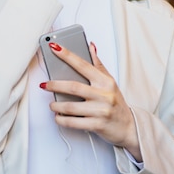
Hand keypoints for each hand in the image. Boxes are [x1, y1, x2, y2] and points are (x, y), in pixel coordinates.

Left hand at [40, 42, 141, 160]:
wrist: (129, 127)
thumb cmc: (116, 102)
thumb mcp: (110, 82)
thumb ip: (98, 65)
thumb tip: (90, 46)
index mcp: (105, 82)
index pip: (83, 65)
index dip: (67, 55)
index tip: (54, 47)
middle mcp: (104, 95)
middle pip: (73, 87)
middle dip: (55, 85)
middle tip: (44, 85)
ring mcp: (101, 111)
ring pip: (71, 107)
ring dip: (57, 105)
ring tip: (52, 104)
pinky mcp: (97, 125)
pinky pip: (74, 122)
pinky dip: (62, 120)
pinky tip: (58, 117)